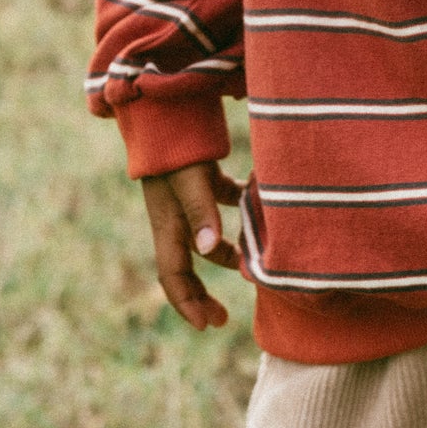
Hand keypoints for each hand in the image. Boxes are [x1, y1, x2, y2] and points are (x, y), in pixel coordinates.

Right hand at [141, 159, 243, 329]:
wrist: (167, 102)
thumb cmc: (178, 143)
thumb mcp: (189, 178)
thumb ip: (201, 211)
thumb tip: (208, 251)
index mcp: (168, 223)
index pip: (173, 276)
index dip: (188, 303)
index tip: (209, 325)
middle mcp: (175, 216)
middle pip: (186, 266)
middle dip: (202, 294)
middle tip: (223, 317)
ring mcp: (186, 198)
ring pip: (206, 238)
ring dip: (226, 252)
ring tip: (253, 261)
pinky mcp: (200, 178)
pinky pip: (219, 202)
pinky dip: (237, 207)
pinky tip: (259, 200)